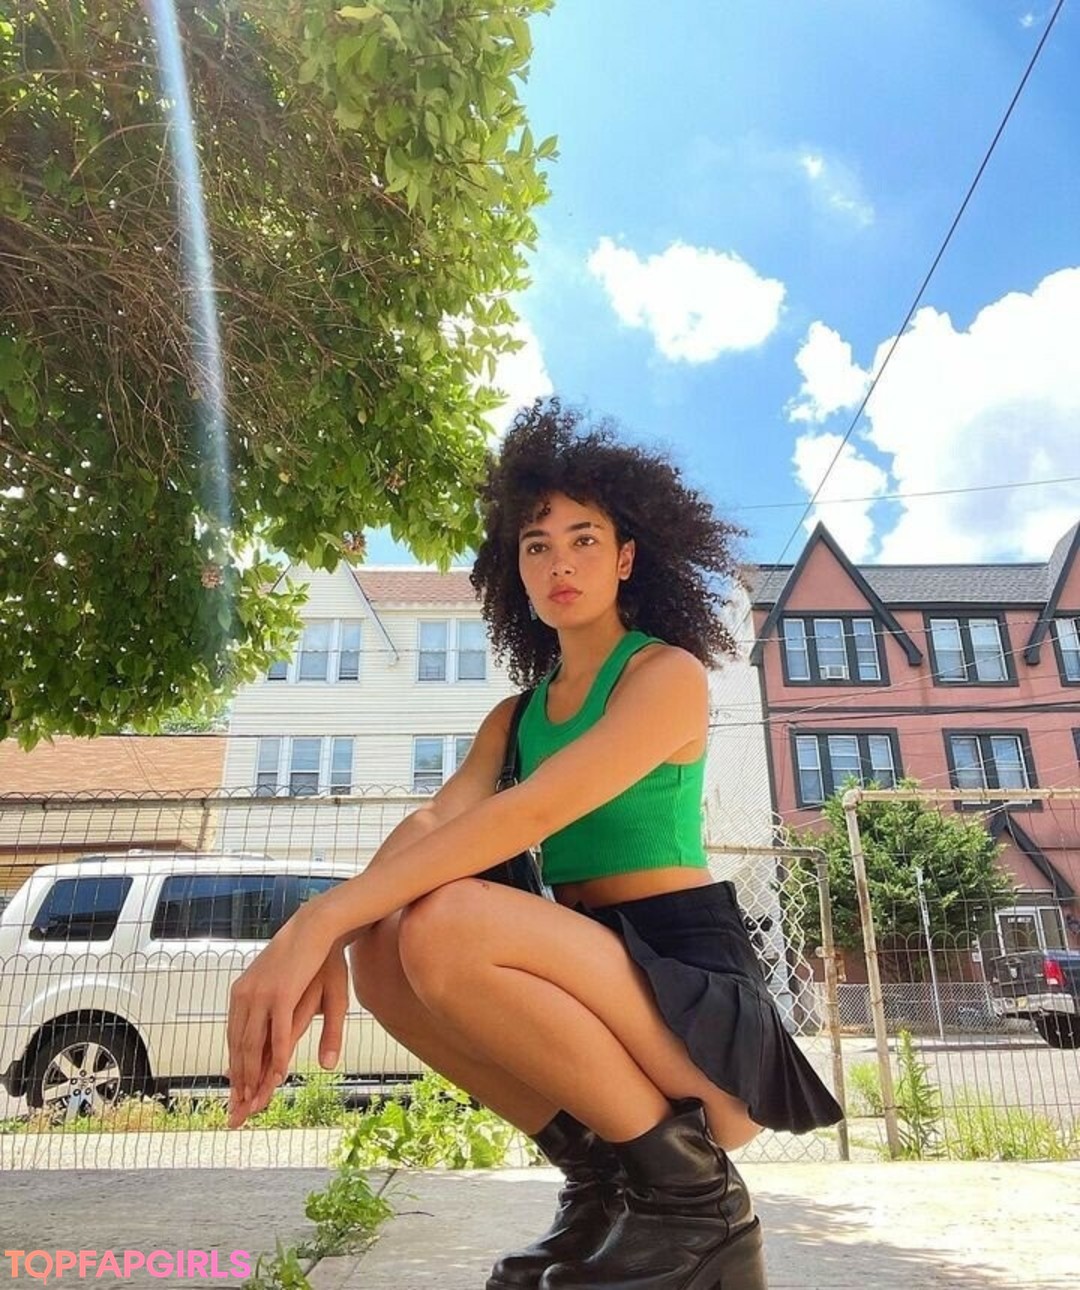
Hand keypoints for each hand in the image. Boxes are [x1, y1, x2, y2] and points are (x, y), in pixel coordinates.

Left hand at [226, 909, 347, 1127]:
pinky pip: (277, 1033)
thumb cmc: (316, 959)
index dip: (237, 1074)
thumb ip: (298, 1027)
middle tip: (238, 1118)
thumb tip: (297, 1047)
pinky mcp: (281, 993)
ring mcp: (262, 996)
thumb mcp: (303, 996)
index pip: (236, 1043)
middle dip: (240, 1087)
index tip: (236, 1101)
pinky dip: (277, 1057)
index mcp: (245, 995)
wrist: (321, 923)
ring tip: (254, 1106)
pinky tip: (278, 1077)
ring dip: (254, 1080)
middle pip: (240, 1051)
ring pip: (254, 1046)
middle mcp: (247, 998)